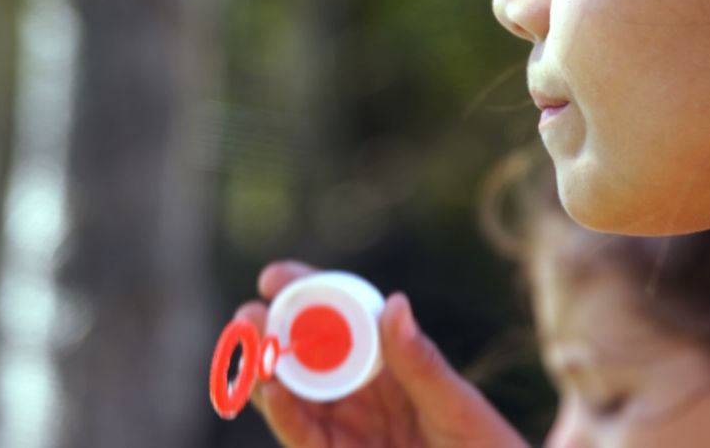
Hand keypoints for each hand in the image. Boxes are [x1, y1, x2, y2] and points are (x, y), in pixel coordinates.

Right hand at [235, 261, 527, 447]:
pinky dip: (282, 413)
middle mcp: (360, 393)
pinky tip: (271, 390)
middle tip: (248, 315)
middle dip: (270, 332)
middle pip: (303, 355)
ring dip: (264, 370)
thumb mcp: (460, 409)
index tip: (273, 276)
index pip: (340, 321)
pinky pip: (302, 436)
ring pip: (291, 394)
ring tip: (249, 347)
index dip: (305, 296)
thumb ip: (421, 365)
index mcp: (389, 366)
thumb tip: (395, 303)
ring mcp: (347, 429)